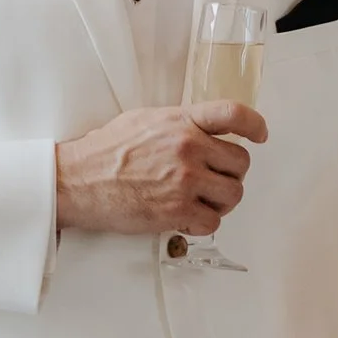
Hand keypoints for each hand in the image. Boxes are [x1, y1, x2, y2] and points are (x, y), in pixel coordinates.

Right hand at [55, 101, 266, 235]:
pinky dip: (203, 223)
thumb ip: (180, 123)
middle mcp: (188, 148)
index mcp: (182, 121)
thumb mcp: (145, 120)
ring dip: (221, 201)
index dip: (254, 124)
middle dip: (232, 174)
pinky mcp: (177, 211)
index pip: (233, 114)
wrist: (78, 180)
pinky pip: (213, 221)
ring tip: (201, 201)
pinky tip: (186, 218)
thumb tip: (202, 131)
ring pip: (233, 195)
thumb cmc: (104, 152)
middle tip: (215, 180)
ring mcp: (185, 180)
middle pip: (241, 163)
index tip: (259, 135)